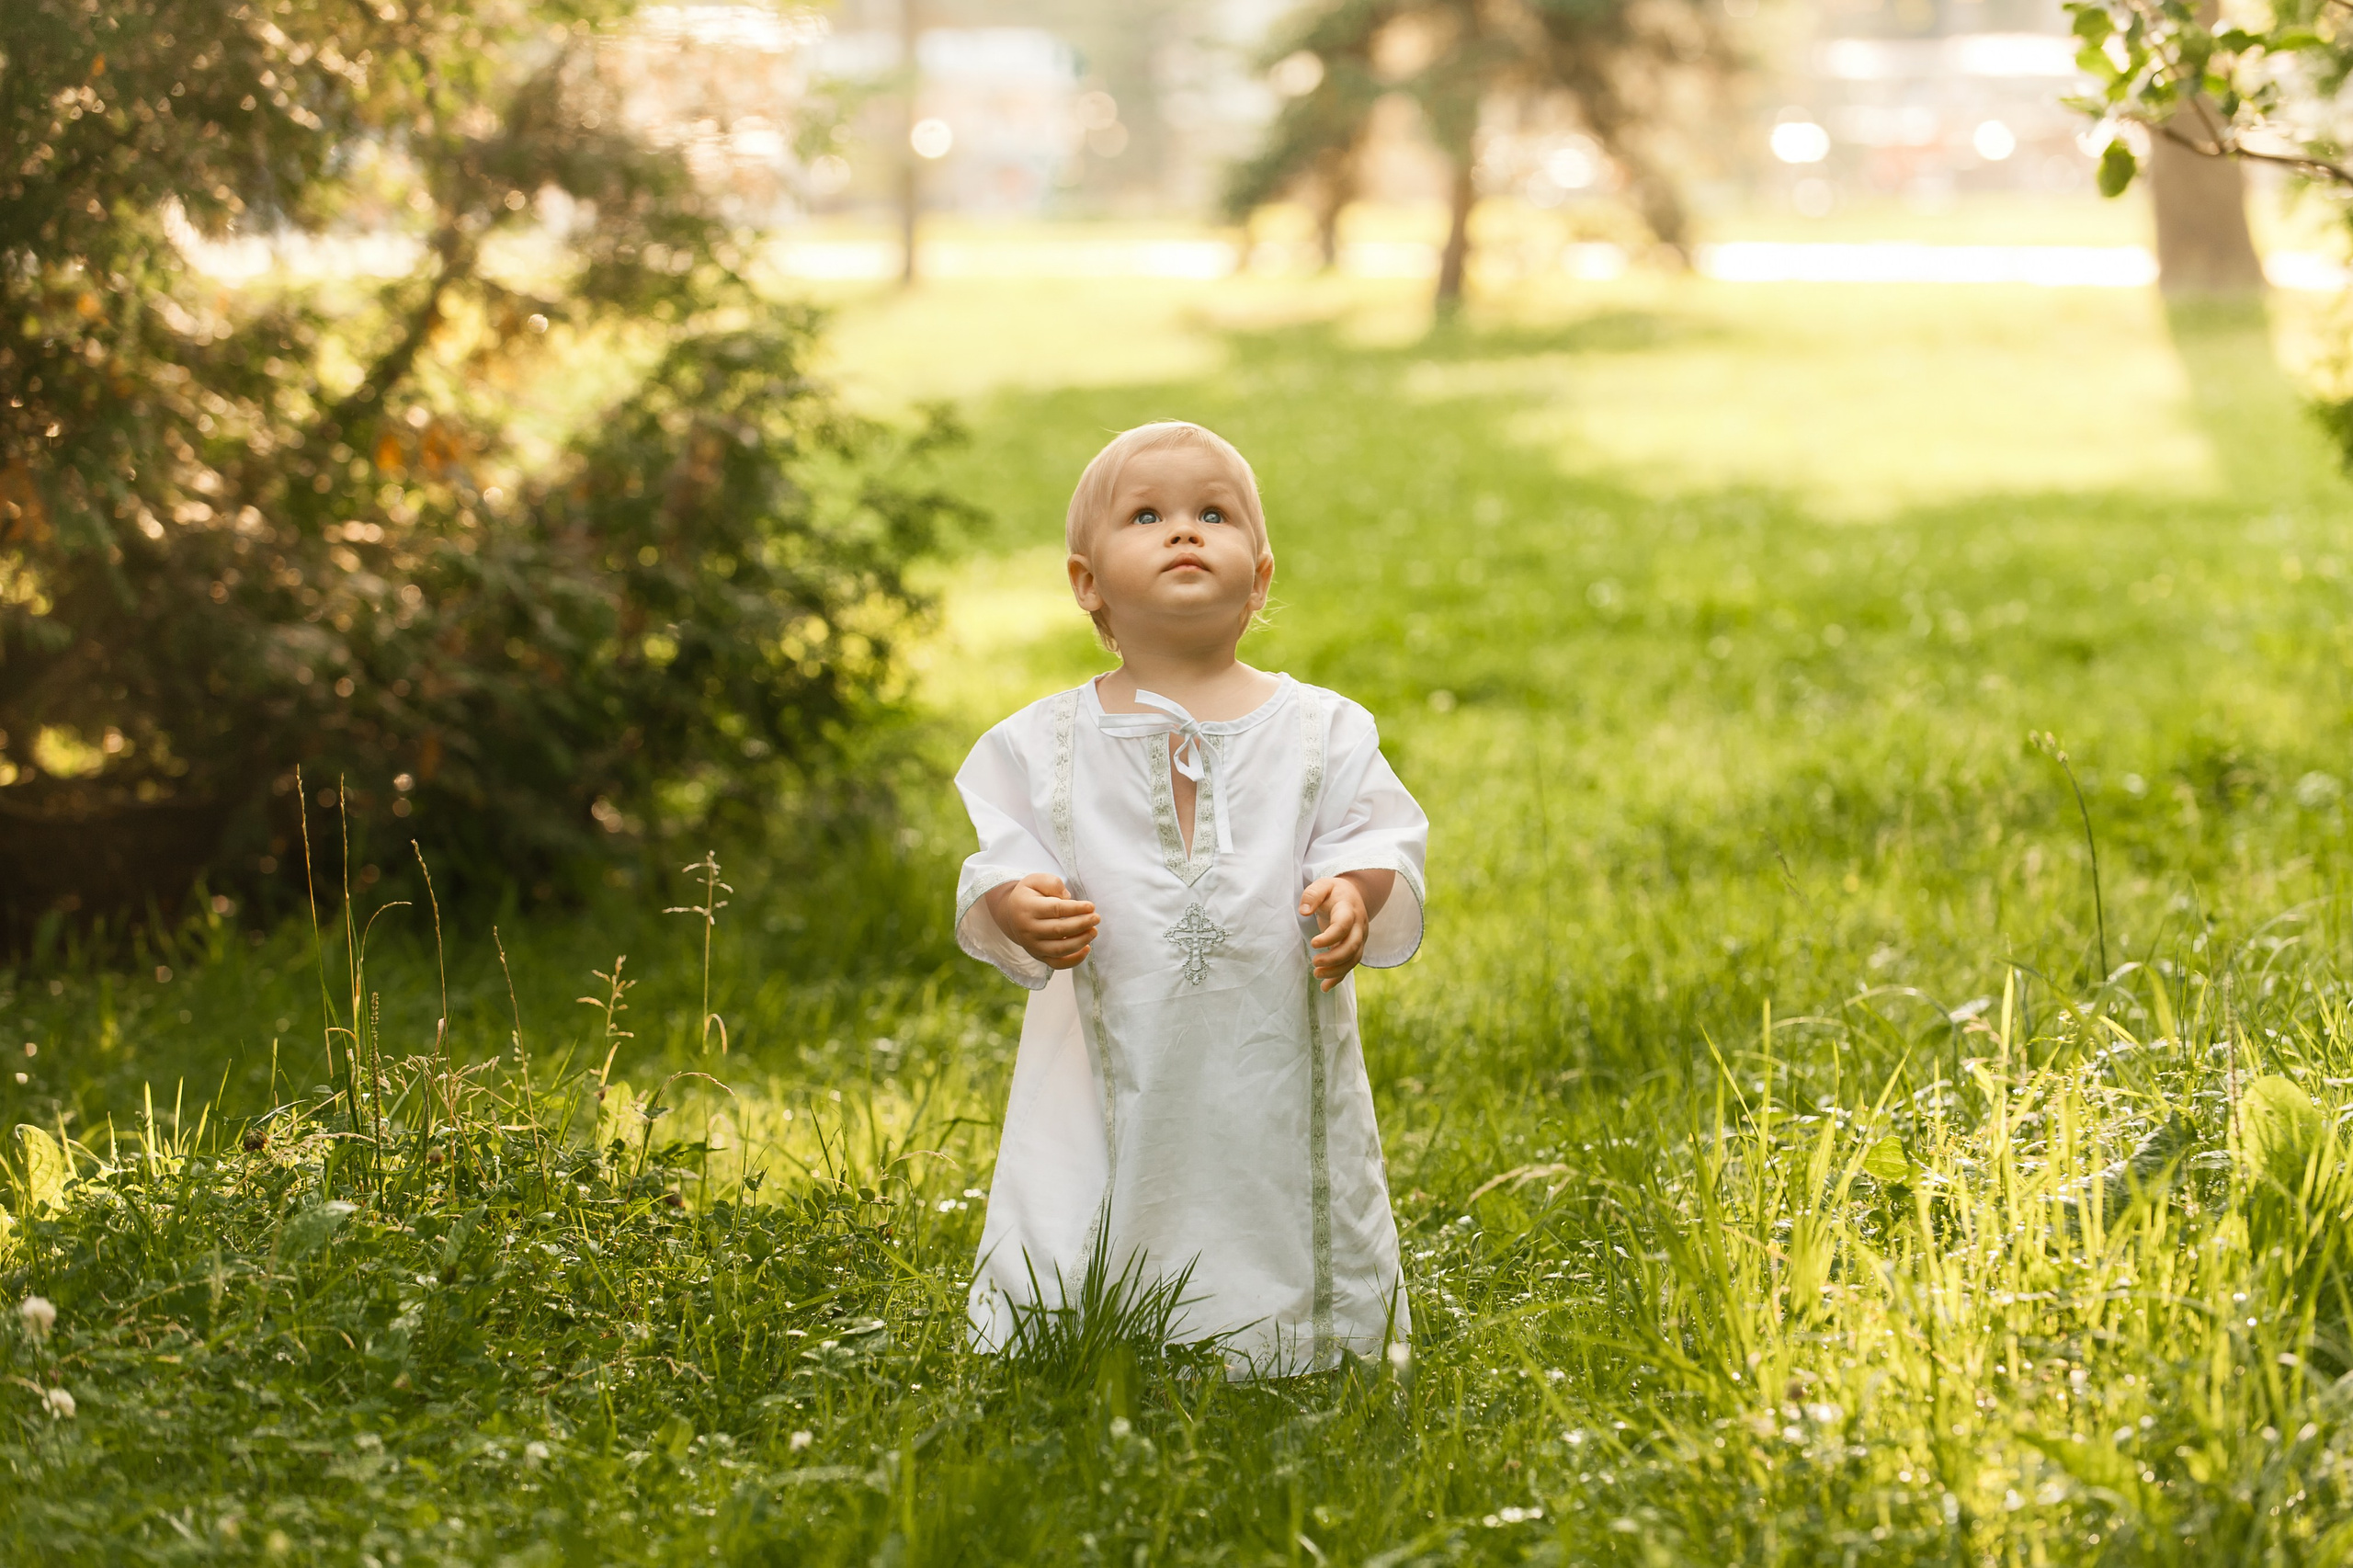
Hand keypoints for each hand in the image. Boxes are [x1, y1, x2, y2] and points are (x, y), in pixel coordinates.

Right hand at [985, 873, 1097, 969]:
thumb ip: (1051, 883)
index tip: (1091, 906)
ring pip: (1059, 949)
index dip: (1075, 908)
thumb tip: (1067, 897)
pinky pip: (1057, 964)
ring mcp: (1032, 946)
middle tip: (1096, 918)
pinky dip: (1074, 961)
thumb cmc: (1029, 895)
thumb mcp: (1035, 880)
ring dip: (1080, 941)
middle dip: (1081, 924)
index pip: (1055, 909)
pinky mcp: (1039, 957)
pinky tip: (1087, 948)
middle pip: (1058, 930)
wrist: (1012, 915)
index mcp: (1027, 908)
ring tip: (1093, 931)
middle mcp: (1028, 930)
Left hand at [1300, 870, 1392, 990]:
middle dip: (1334, 958)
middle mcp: (1358, 926)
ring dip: (1336, 971)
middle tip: (1314, 962)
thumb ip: (1312, 895)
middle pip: (1352, 946)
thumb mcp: (1322, 885)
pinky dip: (1339, 977)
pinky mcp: (1356, 948)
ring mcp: (1359, 939)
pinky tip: (1325, 987)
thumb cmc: (1333, 892)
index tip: (1313, 943)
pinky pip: (1350, 965)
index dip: (1330, 937)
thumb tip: (1304, 911)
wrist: (1353, 896)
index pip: (1343, 925)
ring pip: (1353, 959)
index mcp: (1349, 910)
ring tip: (1316, 974)